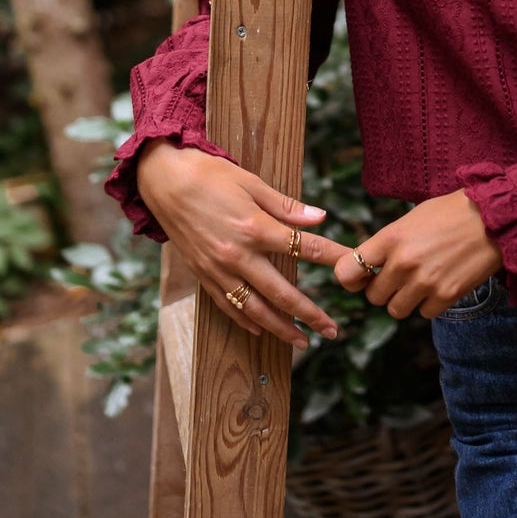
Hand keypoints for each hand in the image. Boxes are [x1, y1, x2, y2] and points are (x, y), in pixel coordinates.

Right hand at [136, 138, 350, 348]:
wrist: (163, 180)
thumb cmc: (209, 175)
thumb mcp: (252, 183)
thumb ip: (287, 207)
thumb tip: (320, 218)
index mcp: (255, 228)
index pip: (304, 248)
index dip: (333, 258)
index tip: (353, 268)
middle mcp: (237, 255)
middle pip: (282, 293)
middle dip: (310, 314)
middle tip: (332, 331)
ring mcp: (218, 269)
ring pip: (254, 309)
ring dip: (280, 329)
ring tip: (302, 342)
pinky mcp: (202, 275)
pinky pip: (228, 306)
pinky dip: (246, 321)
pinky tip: (261, 331)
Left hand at [325, 188, 502, 319]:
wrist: (495, 217)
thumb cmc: (452, 213)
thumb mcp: (412, 218)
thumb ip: (387, 243)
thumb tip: (366, 264)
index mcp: (391, 237)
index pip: (347, 271)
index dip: (351, 277)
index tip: (362, 276)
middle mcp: (403, 262)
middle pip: (373, 296)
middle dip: (384, 289)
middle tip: (400, 276)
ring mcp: (425, 282)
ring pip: (396, 310)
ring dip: (406, 300)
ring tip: (422, 281)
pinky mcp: (446, 295)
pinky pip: (424, 313)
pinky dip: (430, 304)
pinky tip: (442, 283)